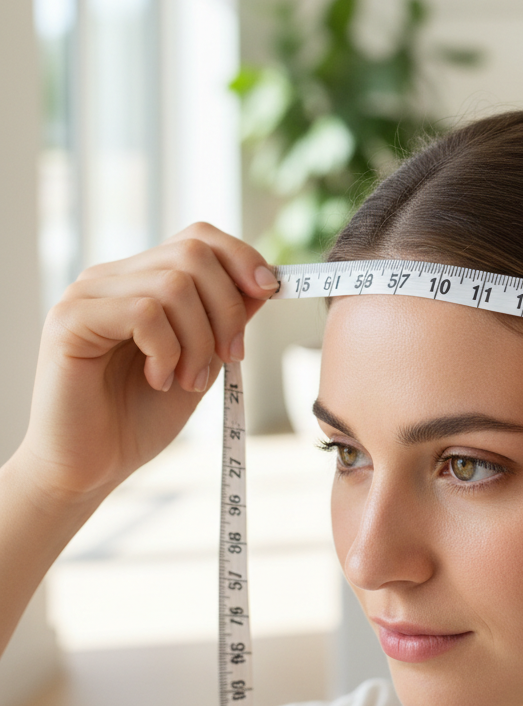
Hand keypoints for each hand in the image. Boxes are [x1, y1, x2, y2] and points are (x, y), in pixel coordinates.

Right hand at [18, 223, 278, 505]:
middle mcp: (112, 277)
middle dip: (228, 308)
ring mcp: (87, 295)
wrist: (91, 468)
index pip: (198, 237)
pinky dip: (166, 349)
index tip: (270, 292)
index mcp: (142, 278)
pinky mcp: (69, 320)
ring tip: (187, 379)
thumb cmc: (142, 416)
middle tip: (230, 356)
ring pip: (173, 284)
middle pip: (193, 253)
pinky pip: (142, 311)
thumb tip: (265, 280)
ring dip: (199, 339)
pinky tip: (157, 380)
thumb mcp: (203, 358)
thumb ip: (225, 317)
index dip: (242, 257)